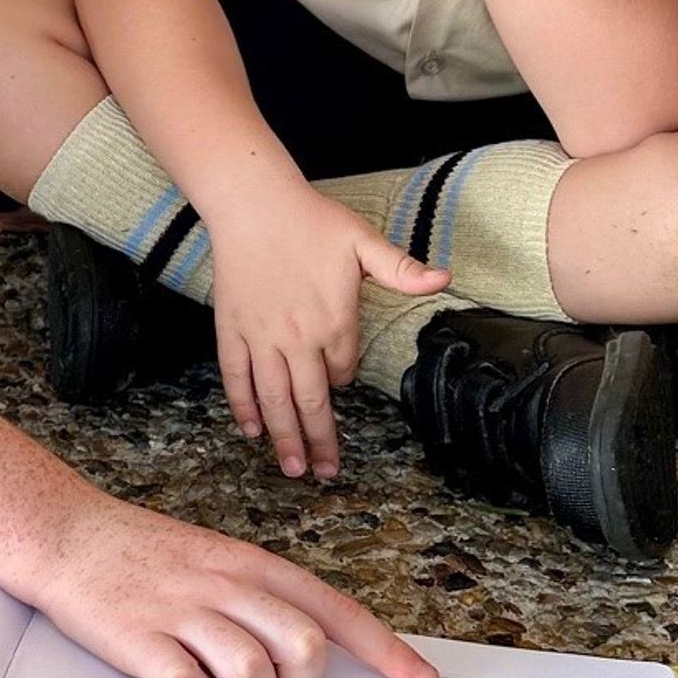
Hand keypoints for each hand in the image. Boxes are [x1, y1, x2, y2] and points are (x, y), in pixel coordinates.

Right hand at [36, 490, 437, 677]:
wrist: (65, 536)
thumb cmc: (143, 555)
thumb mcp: (215, 558)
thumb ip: (262, 597)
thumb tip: (310, 647)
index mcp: (250, 565)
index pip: (335, 610)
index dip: (384, 650)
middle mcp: (225, 586)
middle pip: (304, 646)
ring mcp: (183, 614)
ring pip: (253, 674)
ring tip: (213, 676)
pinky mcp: (141, 642)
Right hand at [208, 188, 448, 481]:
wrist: (254, 204)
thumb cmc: (311, 221)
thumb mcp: (363, 242)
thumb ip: (401, 269)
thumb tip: (445, 278)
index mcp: (333, 322)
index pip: (343, 370)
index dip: (344, 378)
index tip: (340, 380)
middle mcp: (297, 338)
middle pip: (309, 400)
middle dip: (318, 441)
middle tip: (323, 473)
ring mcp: (261, 337)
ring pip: (273, 399)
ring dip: (283, 437)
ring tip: (291, 467)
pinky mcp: (233, 331)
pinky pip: (237, 377)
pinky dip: (243, 406)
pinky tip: (251, 430)